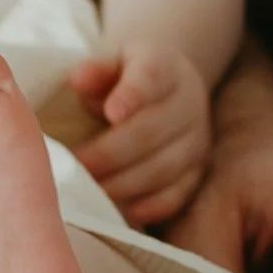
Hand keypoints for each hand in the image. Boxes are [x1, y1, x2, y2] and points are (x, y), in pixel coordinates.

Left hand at [69, 44, 213, 228]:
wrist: (166, 86)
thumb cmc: (124, 75)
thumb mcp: (110, 60)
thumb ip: (95, 69)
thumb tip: (79, 78)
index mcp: (163, 68)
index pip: (151, 78)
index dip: (132, 96)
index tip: (112, 113)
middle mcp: (188, 103)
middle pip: (151, 132)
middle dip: (109, 154)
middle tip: (74, 167)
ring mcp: (197, 140)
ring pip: (164, 168)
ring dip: (122, 184)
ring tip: (88, 190)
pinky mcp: (197, 171)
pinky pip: (178, 194)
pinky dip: (150, 206)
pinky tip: (123, 211)